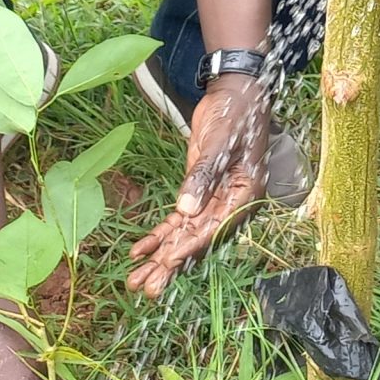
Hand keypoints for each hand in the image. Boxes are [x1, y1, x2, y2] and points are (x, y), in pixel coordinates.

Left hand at [125, 75, 269, 295]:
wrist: (235, 92)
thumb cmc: (234, 114)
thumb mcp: (219, 142)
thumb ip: (203, 175)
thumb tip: (187, 210)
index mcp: (244, 195)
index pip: (212, 229)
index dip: (187, 248)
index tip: (165, 264)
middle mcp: (230, 204)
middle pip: (197, 240)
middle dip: (170, 264)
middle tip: (145, 288)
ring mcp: (214, 200)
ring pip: (185, 234)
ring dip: (161, 255)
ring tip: (135, 278)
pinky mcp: (199, 191)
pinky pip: (179, 220)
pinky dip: (160, 234)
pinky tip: (140, 249)